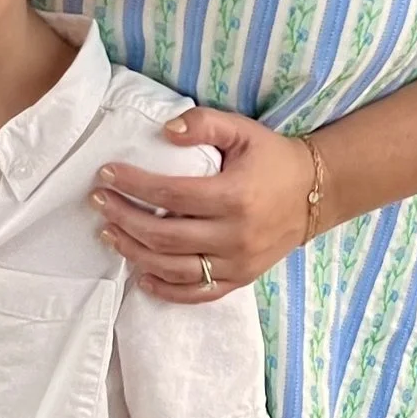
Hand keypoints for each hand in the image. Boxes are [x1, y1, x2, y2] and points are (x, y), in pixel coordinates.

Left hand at [92, 108, 320, 297]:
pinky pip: (198, 293)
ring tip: (110, 233)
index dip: (133, 185)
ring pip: (174, 268)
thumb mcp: (242, 130)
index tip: (106, 175)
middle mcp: (234, 235)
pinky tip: (141, 276)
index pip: (170, 195)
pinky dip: (166, 290)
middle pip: (164, 236)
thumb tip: (165, 132)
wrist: (316, 193)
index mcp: (233, 196)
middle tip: (100, 202)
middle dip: (124, 218)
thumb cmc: (273, 158)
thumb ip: (204, 124)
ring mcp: (237, 263)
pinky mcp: (240, 279)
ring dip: (135, 253)